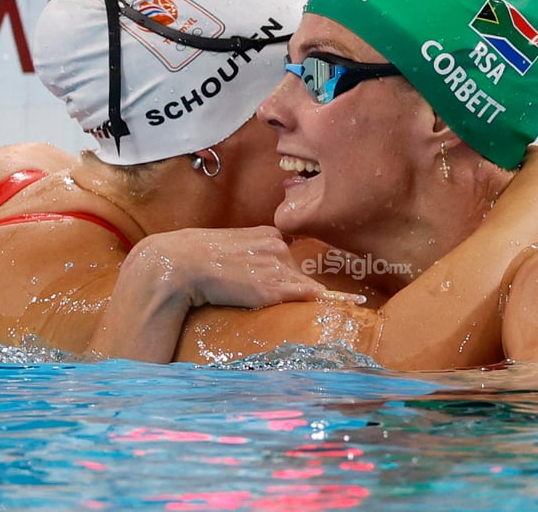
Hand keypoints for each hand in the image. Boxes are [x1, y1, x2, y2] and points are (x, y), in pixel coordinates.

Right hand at [126, 226, 364, 308]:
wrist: (181, 265)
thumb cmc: (192, 259)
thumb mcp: (223, 247)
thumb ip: (242, 254)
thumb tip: (242, 269)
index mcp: (265, 233)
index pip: (287, 253)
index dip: (291, 270)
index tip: (305, 278)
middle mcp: (277, 247)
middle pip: (297, 270)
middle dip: (295, 286)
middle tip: (291, 298)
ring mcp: (278, 267)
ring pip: (306, 285)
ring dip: (314, 297)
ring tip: (344, 303)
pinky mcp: (275, 289)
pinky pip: (312, 295)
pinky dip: (334, 300)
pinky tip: (355, 302)